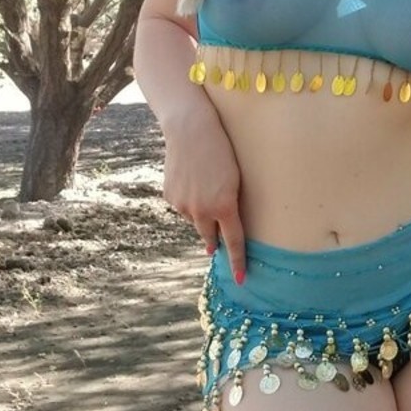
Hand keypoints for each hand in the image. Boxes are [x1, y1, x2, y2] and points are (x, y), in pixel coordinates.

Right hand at [163, 113, 245, 279]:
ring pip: (195, 219)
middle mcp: (202, 211)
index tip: (241, 279)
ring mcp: (183, 205)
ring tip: (203, 184)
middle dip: (212, 242)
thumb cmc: (223, 151)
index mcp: (224, 207)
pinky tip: (190, 180)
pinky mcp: (170, 197)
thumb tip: (222, 225)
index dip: (237, 262)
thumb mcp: (235, 179)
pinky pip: (183, 207)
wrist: (191, 130)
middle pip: (209, 237)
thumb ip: (231, 205)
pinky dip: (188, 200)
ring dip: (200, 211)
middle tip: (213, 248)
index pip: (233, 242)